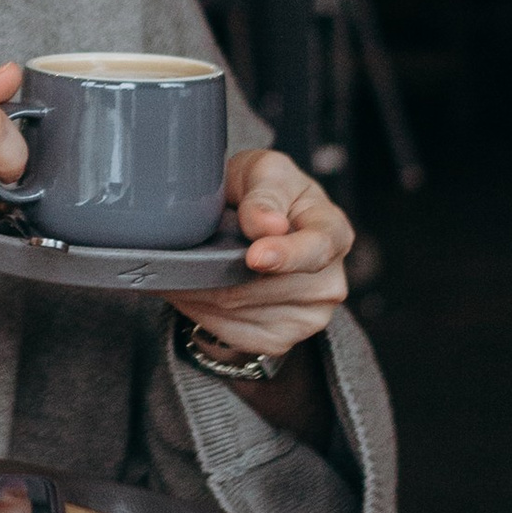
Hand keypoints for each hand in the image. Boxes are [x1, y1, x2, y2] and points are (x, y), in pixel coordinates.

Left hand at [180, 148, 352, 363]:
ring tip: (183, 265)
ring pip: (238, 310)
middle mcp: (329, 281)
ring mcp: (309, 316)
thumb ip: (265, 194)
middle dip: (216, 270)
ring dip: (200, 291)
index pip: (317, 249)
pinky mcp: (281, 340)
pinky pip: (231, 331)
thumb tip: (268, 224)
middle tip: (178, 252)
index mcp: (333, 231)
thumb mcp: (263, 172)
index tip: (254, 258)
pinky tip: (193, 289)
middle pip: (265, 286)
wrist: (258, 229)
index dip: (285, 256)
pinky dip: (201, 311)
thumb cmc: (264, 191)